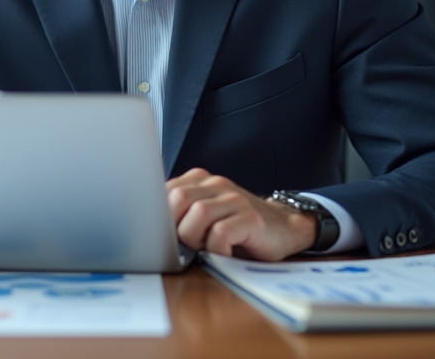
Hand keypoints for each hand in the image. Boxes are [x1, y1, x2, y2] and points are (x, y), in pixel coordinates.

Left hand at [167, 168, 316, 260]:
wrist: (284, 228)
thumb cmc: (239, 228)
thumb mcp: (206, 216)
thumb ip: (182, 214)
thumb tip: (150, 231)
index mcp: (200, 181)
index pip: (164, 191)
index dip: (159, 217)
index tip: (162, 235)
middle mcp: (216, 185)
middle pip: (177, 200)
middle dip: (176, 229)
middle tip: (189, 245)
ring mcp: (234, 199)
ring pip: (198, 215)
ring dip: (196, 240)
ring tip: (207, 249)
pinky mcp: (250, 218)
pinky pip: (221, 234)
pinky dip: (216, 250)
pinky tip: (224, 254)